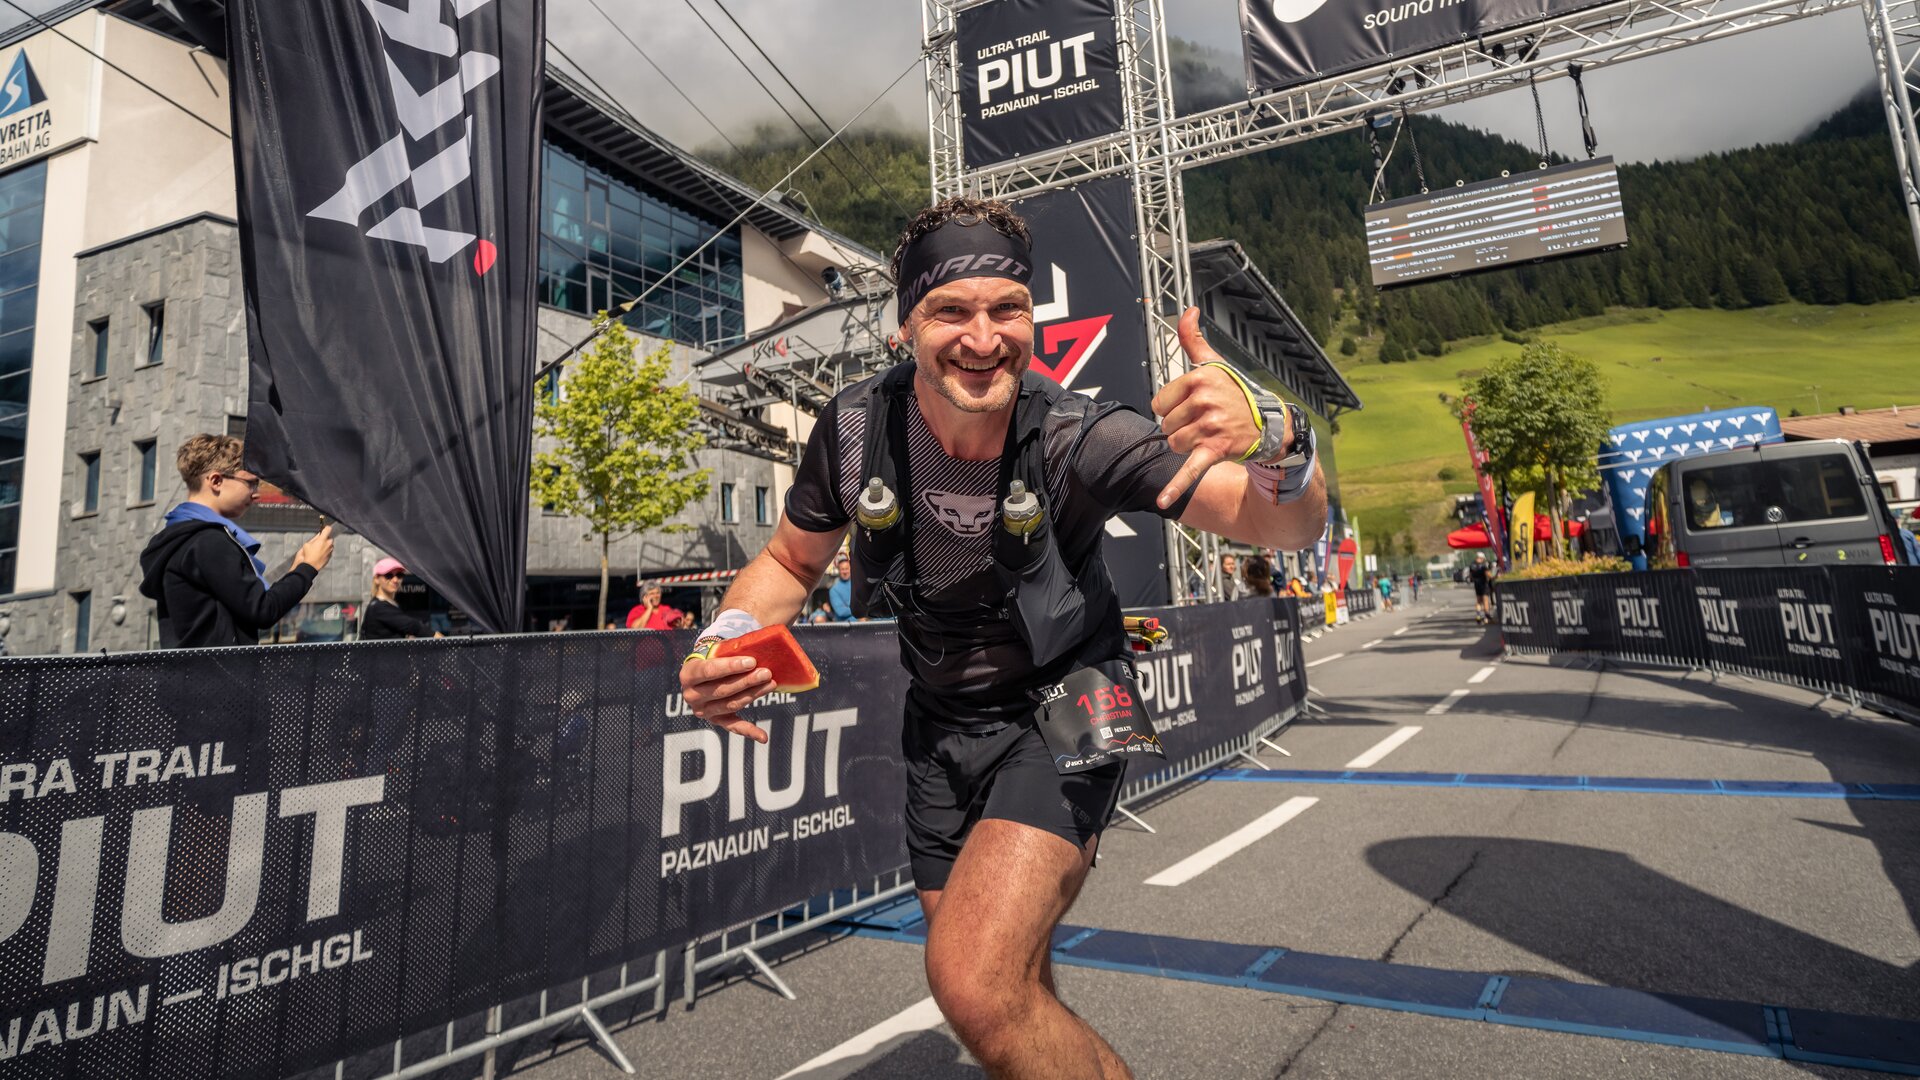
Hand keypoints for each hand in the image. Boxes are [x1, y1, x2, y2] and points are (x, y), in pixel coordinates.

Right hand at [296, 525, 334, 571]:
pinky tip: (319, 554)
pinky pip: (329, 551)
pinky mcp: (330, 556)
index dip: (326, 528)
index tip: (324, 528)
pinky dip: (325, 551)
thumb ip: (314, 538)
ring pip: (329, 545)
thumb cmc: (307, 556)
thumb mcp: (307, 544)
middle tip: (318, 542)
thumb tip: (318, 535)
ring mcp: (330, 550)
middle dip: (325, 538)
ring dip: (325, 545)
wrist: (309, 566)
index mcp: (322, 539)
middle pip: (329, 537)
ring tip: (317, 549)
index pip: (328, 529)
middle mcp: (328, 544)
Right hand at [678, 655, 774, 742]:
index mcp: (688, 675)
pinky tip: (763, 737)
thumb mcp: (714, 651)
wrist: (701, 674)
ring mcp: (702, 711)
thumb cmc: (712, 658)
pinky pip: (733, 726)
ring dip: (753, 695)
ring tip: (771, 684)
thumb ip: (730, 650)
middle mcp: (691, 695)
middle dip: (747, 681)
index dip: (731, 666)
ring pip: (731, 704)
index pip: (710, 671)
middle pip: (723, 690)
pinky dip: (749, 731)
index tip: (752, 661)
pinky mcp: (715, 720)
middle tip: (766, 673)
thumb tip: (758, 644)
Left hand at [1150, 308, 1273, 508]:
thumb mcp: (1215, 364)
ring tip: (1211, 436)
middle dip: (1181, 427)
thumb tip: (1187, 310)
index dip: (1173, 407)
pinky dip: (1176, 488)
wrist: (1270, 425)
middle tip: (1207, 422)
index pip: (1160, 401)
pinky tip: (1161, 503)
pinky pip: (1190, 470)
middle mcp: (1204, 400)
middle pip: (1166, 424)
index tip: (1195, 405)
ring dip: (1188, 445)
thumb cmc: (1236, 394)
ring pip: (1174, 444)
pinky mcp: (1215, 450)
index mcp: (1199, 378)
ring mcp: (1210, 426)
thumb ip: (1194, 339)